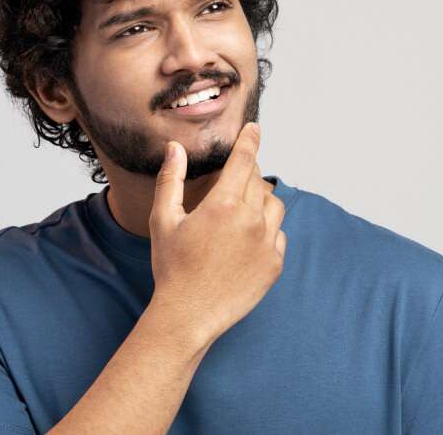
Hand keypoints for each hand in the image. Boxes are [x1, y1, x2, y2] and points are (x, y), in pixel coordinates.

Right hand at [148, 122, 286, 340]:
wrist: (189, 315)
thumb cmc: (172, 267)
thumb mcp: (164, 220)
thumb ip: (170, 180)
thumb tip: (174, 148)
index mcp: (224, 205)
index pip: (244, 160)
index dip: (250, 140)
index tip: (255, 128)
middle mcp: (251, 220)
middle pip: (259, 181)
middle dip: (248, 174)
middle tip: (233, 181)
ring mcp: (267, 243)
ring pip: (274, 205)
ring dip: (261, 200)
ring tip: (240, 211)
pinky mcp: (275, 264)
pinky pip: (278, 235)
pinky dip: (266, 231)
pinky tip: (246, 241)